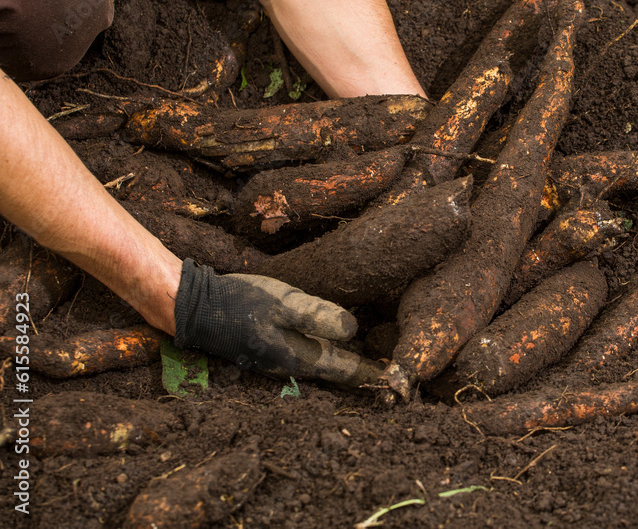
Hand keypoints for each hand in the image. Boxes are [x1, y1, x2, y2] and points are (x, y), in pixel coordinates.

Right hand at [172, 259, 380, 385]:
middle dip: (364, 374)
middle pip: (338, 373)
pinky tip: (337, 345)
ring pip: (324, 366)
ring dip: (348, 366)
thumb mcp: (281, 304)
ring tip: (374, 362)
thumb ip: (317, 317)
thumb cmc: (240, 303)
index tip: (399, 379)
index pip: (348, 370)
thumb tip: (352, 330)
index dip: (373, 374)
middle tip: (394, 375)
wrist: (194, 308)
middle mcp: (293, 366)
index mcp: (300, 358)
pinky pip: (310, 357)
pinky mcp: (272, 349)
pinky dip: (329, 355)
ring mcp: (281, 361)